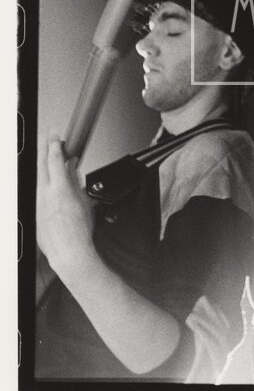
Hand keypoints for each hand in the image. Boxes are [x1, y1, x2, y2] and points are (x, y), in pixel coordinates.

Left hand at [37, 136, 95, 277]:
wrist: (69, 253)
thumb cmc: (79, 232)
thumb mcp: (84, 200)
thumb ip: (76, 179)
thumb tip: (72, 166)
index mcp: (59, 189)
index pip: (54, 159)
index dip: (55, 144)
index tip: (57, 138)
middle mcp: (44, 194)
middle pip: (41, 163)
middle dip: (45, 148)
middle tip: (49, 138)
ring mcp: (36, 203)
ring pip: (36, 177)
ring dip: (42, 164)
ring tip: (47, 157)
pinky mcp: (33, 212)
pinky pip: (35, 191)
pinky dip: (41, 181)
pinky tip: (47, 181)